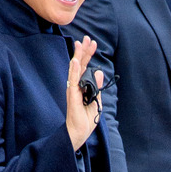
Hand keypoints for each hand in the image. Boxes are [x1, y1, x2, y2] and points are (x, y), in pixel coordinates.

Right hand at [65, 35, 101, 150]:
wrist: (79, 133)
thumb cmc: (86, 119)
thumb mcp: (96, 101)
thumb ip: (97, 87)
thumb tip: (99, 72)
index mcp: (82, 86)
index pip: (85, 67)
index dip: (89, 55)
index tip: (93, 43)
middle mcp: (76, 85)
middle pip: (80, 65)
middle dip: (84, 51)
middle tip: (87, 38)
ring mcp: (73, 89)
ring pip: (75, 69)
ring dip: (78, 56)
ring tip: (80, 43)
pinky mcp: (71, 95)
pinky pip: (72, 80)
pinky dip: (73, 70)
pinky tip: (74, 60)